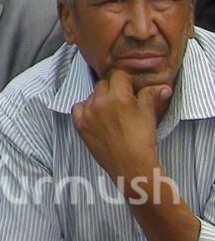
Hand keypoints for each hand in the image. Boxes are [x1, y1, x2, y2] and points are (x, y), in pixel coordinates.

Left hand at [72, 69, 168, 184]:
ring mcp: (88, 113)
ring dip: (100, 99)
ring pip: (91, 95)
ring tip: (111, 113)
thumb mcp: (149, 115)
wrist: (131, 165)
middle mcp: (100, 102)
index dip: (125, 81)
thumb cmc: (142, 140)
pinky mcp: (80, 124)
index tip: (130, 90)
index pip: (118, 75)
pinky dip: (86, 109)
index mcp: (119, 97)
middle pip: (103, 84)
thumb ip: (151, 96)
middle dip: (113, 89)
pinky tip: (96, 117)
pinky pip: (78, 108)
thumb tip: (163, 86)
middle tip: (122, 102)